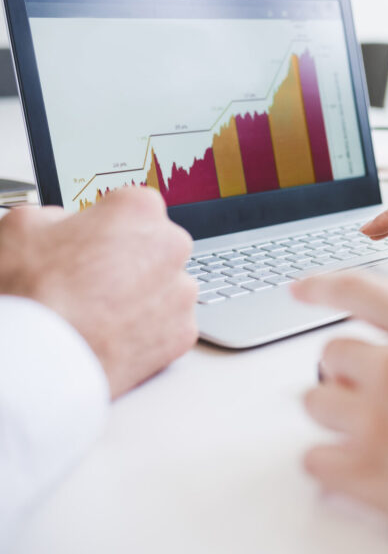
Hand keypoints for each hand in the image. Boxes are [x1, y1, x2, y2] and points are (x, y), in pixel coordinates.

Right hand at [0, 187, 197, 397]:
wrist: (37, 358)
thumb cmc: (30, 290)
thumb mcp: (24, 224)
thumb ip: (59, 217)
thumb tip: (65, 225)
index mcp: (139, 210)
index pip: (135, 208)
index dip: (110, 227)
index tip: (95, 240)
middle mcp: (172, 246)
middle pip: (157, 248)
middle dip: (131, 261)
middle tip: (92, 281)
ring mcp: (181, 293)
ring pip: (165, 288)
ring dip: (141, 297)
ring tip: (99, 313)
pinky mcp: (183, 333)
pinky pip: (168, 325)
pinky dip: (147, 331)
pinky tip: (113, 334)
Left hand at [294, 272, 387, 553]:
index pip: (360, 290)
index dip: (323, 286)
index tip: (304, 289)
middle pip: (333, 352)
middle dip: (349, 372)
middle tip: (371, 392)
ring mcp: (378, 420)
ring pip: (317, 402)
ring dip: (339, 415)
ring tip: (374, 433)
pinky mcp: (368, 474)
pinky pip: (314, 459)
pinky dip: (331, 464)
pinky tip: (358, 468)